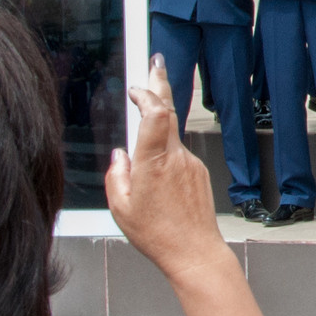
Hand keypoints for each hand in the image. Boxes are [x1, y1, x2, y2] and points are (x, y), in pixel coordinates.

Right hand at [107, 56, 227, 285]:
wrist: (195, 252)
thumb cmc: (158, 235)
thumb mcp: (121, 208)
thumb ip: (117, 175)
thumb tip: (119, 155)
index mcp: (153, 163)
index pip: (155, 114)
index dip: (146, 94)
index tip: (136, 88)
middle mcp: (175, 158)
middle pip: (168, 111)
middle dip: (160, 84)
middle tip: (155, 63)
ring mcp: (190, 163)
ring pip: (171, 134)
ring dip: (159, 122)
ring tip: (149, 107)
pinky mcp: (198, 171)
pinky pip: (178, 153)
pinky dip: (165, 151)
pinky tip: (157, 170)